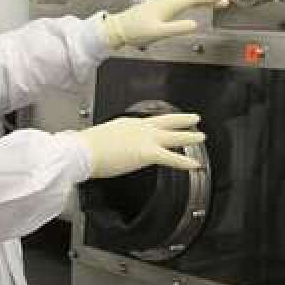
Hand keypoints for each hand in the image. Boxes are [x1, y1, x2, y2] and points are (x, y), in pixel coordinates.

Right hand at [75, 113, 204, 178]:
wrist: (82, 151)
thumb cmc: (85, 148)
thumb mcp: (99, 140)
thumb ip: (108, 143)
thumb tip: (104, 150)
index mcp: (127, 124)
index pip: (148, 123)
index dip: (160, 124)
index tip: (167, 123)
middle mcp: (139, 128)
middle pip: (166, 121)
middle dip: (182, 120)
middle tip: (194, 119)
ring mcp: (145, 139)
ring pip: (174, 136)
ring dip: (190, 136)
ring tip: (202, 137)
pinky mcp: (148, 153)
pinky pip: (171, 157)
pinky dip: (185, 161)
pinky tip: (195, 165)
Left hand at [101, 0, 228, 48]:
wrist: (118, 29)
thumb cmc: (135, 31)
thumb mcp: (158, 32)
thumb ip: (177, 28)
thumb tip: (195, 24)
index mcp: (169, 4)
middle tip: (225, 0)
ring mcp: (162, 2)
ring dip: (200, 0)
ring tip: (214, 2)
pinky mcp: (159, 6)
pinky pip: (180, 1)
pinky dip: (191, 2)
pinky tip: (192, 4)